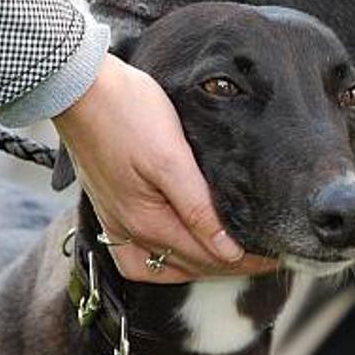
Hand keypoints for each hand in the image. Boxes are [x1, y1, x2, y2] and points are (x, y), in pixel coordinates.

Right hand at [53, 54, 278, 282]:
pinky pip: (138, 258)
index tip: (278, 254)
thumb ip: (198, 207)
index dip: (248, 258)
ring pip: (166, 266)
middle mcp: (130, 231)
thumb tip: (227, 248)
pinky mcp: (107, 211)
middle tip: (267, 256)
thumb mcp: (170, 157)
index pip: (211, 256)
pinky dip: (164, 263)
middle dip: (232, 264)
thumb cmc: (127, 111)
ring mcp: (115, 223)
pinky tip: (178, 255)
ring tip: (232, 257)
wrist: (77, 89)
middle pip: (192, 264)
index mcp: (149, 220)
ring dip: (202, 265)